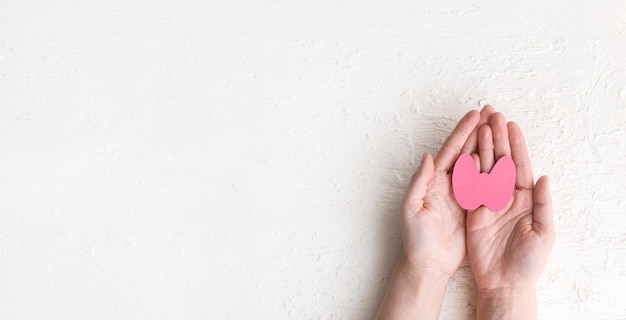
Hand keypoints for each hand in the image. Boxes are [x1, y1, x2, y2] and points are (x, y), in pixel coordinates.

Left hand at [399, 105, 493, 277]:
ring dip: (489, 146)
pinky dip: (495, 171)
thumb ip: (419, 182)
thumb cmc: (415, 239)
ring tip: (501, 128)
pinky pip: (487, 185)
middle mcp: (448, 184)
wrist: (427, 265)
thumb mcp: (411, 209)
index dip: (463, 132)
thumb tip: (427, 156)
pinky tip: (506, 159)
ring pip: (479, 165)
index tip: (476, 114)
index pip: (451, 150)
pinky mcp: (473, 209)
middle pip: (466, 151)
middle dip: (479, 132)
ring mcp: (462, 195)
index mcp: (434, 181)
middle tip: (492, 112)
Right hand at [465, 113, 554, 318]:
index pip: (520, 166)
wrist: (504, 282)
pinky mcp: (472, 211)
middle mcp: (506, 197)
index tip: (511, 124)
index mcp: (526, 199)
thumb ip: (543, 204)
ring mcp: (488, 202)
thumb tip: (544, 177)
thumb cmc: (527, 262)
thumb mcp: (543, 233)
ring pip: (484, 169)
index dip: (516, 144)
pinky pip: (469, 186)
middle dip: (497, 137)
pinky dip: (467, 169)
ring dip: (483, 147)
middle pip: (502, 161)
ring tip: (479, 126)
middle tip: (492, 114)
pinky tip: (466, 152)